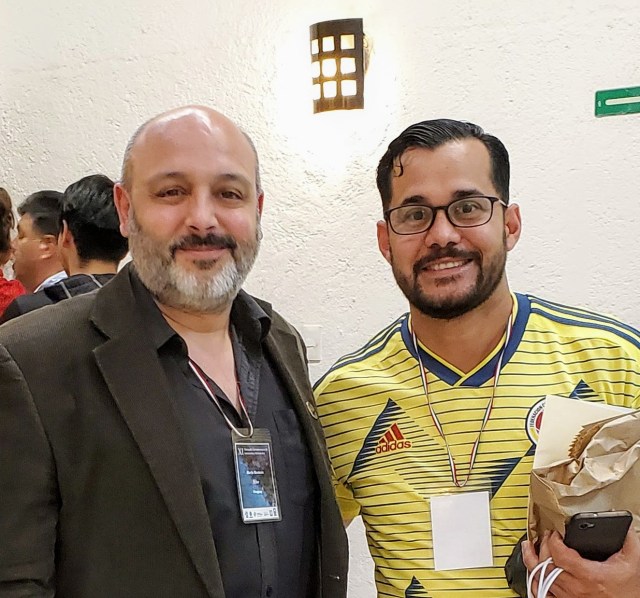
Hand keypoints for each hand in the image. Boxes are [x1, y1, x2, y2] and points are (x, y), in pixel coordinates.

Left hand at [523, 529, 639, 597]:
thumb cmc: (630, 591)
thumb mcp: (632, 562)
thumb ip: (628, 540)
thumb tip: (624, 525)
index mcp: (588, 575)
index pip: (559, 554)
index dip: (553, 539)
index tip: (555, 533)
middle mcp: (574, 588)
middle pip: (547, 562)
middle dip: (543, 544)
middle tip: (546, 535)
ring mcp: (568, 597)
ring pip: (540, 577)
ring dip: (532, 559)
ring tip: (529, 546)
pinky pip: (542, 594)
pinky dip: (534, 580)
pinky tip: (533, 571)